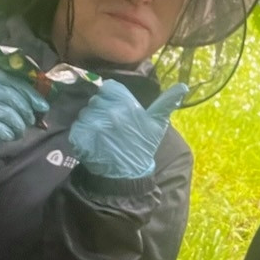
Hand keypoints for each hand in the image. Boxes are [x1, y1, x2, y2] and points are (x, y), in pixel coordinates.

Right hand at [0, 69, 49, 170]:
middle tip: (31, 121)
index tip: (43, 105)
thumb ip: (15, 97)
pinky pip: (2, 130)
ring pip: (9, 115)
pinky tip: (7, 136)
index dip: (30, 94)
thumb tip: (43, 104)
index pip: (11, 80)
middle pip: (12, 97)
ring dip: (19, 126)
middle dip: (26, 111)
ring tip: (18, 131)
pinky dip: (10, 134)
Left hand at [69, 80, 187, 178]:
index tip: (117, 109)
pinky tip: (94, 143)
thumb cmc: (143, 146)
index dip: (112, 97)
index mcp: (125, 104)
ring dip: (91, 122)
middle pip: (96, 100)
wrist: (128, 173)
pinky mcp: (79, 136)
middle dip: (101, 109)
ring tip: (102, 135)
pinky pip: (76, 127)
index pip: (109, 88)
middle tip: (111, 125)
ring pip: (85, 113)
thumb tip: (183, 86)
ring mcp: (92, 124)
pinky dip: (82, 134)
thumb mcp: (158, 124)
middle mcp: (107, 111)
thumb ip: (166, 103)